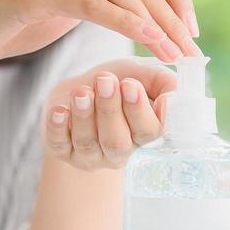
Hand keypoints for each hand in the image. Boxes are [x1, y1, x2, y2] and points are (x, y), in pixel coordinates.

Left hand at [42, 59, 177, 170]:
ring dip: (84, 116)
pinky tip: (59, 111)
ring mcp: (90, 155)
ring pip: (88, 142)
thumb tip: (171, 99)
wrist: (81, 87)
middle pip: (117, 140)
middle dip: (110, 109)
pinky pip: (59, 144)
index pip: (148, 131)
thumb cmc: (118, 82)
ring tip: (81, 92)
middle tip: (104, 81)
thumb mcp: (143, 74)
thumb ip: (164, 83)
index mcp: (144, 133)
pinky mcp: (62, 151)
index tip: (130, 85)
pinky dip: (57, 128)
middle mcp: (119, 151)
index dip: (139, 110)